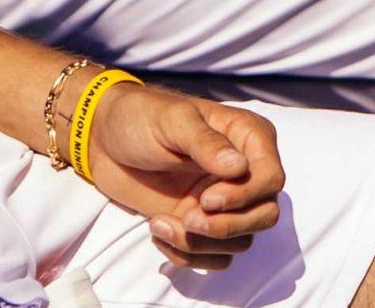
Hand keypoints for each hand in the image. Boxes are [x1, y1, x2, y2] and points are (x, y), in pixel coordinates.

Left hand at [80, 81, 284, 271]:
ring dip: (201, 243)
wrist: (103, 139)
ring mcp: (224, 201)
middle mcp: (243, 172)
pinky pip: (215, 256)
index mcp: (246, 137)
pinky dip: (188, 254)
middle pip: (264, 216)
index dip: (245, 196)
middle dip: (226, 227)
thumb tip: (240, 168)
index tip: (207, 199)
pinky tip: (158, 231)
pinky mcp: (202, 222)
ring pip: (240, 241)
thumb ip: (205, 143)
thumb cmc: (140, 117)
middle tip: (188, 220)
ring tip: (160, 224)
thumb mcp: (172, 121)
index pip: (271, 178)